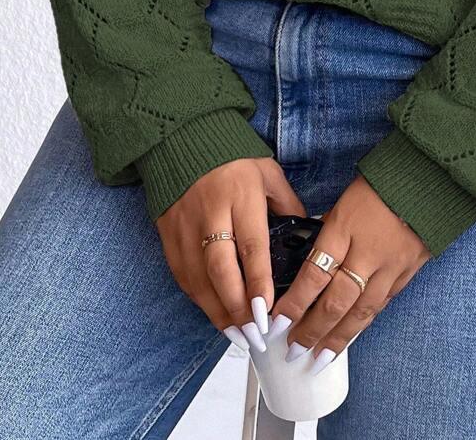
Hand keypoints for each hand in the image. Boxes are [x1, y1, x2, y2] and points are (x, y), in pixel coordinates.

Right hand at [155, 156, 305, 351]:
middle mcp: (210, 213)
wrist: (181, 140)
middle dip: (237, 306)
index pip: (250, 245)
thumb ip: (286, 204)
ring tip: (239, 336)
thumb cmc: (231, 157)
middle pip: (221, 268)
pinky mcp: (168, 235)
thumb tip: (307, 235)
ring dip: (218, 312)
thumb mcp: (267, 172)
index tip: (266, 310)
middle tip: (254, 333)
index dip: (257, 281)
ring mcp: (185, 226)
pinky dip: (200, 300)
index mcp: (240, 194)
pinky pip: (183, 276)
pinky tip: (216, 316)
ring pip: (199, 278)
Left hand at [268, 173, 431, 373]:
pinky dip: (364, 322)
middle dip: (312, 331)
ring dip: (338, 339)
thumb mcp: (342, 201)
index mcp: (344, 229)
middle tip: (294, 351)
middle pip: (336, 302)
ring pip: (361, 312)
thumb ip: (327, 231)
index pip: (314, 275)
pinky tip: (350, 335)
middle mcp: (367, 253)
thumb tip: (309, 256)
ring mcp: (390, 266)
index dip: (294, 304)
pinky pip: (382, 304)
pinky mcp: (407, 272)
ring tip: (320, 359)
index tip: (278, 322)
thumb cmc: (379, 184)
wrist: (426, 178)